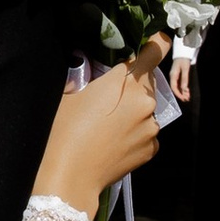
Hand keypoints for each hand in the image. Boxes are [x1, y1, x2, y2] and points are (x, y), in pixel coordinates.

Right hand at [35, 50, 162, 216]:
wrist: (70, 179)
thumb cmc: (64, 133)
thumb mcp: (69, 96)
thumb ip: (86, 77)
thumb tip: (87, 66)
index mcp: (125, 82)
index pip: (154, 50)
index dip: (155, 43)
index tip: (153, 41)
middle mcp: (145, 102)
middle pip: (146, 83)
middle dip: (132, 86)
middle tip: (107, 100)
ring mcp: (151, 127)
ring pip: (146, 109)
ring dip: (134, 112)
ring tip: (107, 127)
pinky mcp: (152, 149)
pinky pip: (147, 132)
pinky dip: (135, 134)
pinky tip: (114, 143)